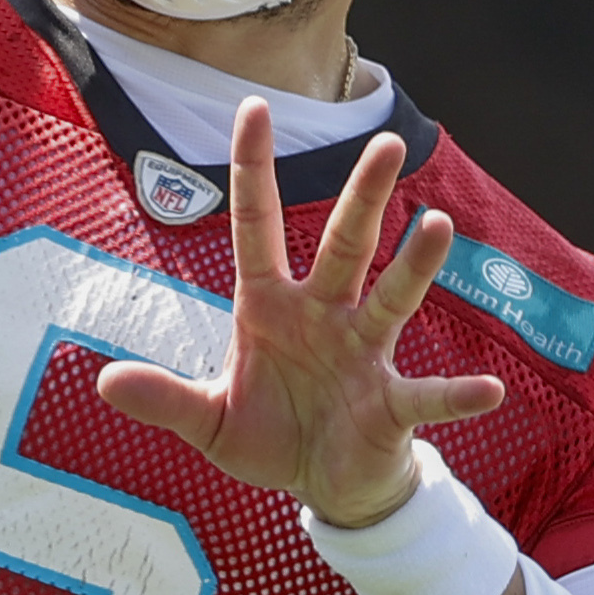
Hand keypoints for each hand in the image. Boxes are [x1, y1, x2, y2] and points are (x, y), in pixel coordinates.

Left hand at [95, 101, 506, 527]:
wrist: (325, 488)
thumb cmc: (271, 437)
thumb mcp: (208, 421)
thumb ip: (164, 399)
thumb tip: (104, 380)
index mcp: (270, 307)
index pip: (259, 226)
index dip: (254, 169)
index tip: (253, 106)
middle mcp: (323, 315)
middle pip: (345, 246)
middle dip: (364, 198)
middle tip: (387, 144)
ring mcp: (363, 355)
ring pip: (391, 299)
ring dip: (416, 267)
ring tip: (439, 229)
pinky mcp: (391, 405)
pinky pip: (427, 397)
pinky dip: (458, 395)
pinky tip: (489, 390)